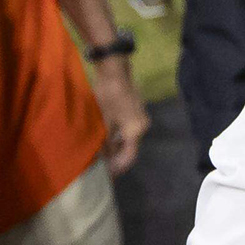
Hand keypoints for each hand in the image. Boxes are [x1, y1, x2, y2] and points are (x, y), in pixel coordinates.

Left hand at [91, 54, 151, 175]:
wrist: (115, 70)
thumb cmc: (108, 96)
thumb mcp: (103, 121)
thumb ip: (105, 141)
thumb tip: (103, 158)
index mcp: (136, 131)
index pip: (130, 155)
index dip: (119, 167)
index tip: (108, 174)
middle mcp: (142, 126)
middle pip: (130, 146)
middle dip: (116, 156)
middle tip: (102, 164)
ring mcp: (140, 117)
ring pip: (128, 137)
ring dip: (116, 144)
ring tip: (101, 151)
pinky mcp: (135, 110)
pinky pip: (128, 128)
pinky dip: (118, 134)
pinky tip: (106, 135)